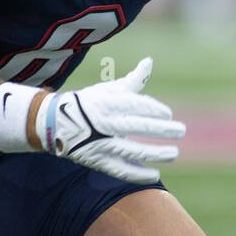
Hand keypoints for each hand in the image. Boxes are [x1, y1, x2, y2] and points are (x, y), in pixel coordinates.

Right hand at [35, 57, 182, 182]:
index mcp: (106, 102)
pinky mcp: (97, 160)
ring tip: (174, 152)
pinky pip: (120, 169)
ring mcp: (99, 143)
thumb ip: (132, 80)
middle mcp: (103, 122)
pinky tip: (155, 174)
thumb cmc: (88, 103)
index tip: (168, 114)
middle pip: (136, 126)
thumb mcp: (108, 89)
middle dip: (161, 129)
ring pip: (130, 150)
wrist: (54, 124)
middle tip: (181, 131)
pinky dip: (138, 173)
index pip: (133, 104)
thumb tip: (149, 61)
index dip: (152, 109)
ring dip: (155, 153)